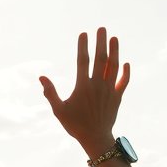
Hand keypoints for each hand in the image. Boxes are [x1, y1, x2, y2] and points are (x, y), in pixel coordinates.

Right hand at [40, 28, 130, 155]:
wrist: (96, 138)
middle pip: (101, 58)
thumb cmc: (75, 125)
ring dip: (115, 51)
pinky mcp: (117, 97)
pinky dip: (126, 72)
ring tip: (114, 38)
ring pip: (114, 66)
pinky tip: (125, 63)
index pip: (83, 61)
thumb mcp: (59, 110)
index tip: (83, 34)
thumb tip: (41, 77)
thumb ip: (51, 93)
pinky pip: (124, 81)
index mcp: (83, 86)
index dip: (83, 46)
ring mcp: (110, 90)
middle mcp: (98, 85)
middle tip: (101, 28)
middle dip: (101, 42)